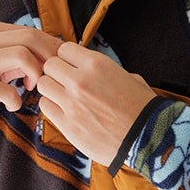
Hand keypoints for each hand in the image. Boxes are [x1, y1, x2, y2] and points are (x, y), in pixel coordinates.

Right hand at [0, 19, 56, 126]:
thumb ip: (9, 52)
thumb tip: (44, 54)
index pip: (28, 30)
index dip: (50, 46)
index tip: (56, 64)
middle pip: (30, 38)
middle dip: (49, 58)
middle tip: (49, 77)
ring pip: (23, 56)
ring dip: (35, 75)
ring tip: (30, 88)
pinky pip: (7, 90)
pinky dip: (15, 100)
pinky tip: (11, 105)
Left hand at [34, 42, 157, 165]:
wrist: (146, 139)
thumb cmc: (142, 109)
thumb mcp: (130, 77)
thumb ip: (106, 70)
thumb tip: (95, 71)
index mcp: (97, 64)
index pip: (64, 49)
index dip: (68, 58)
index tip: (73, 67)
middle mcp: (80, 81)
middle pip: (50, 65)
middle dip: (56, 73)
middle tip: (66, 83)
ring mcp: (71, 103)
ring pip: (43, 85)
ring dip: (51, 89)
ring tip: (63, 97)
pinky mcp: (67, 125)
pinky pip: (45, 107)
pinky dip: (52, 107)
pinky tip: (64, 112)